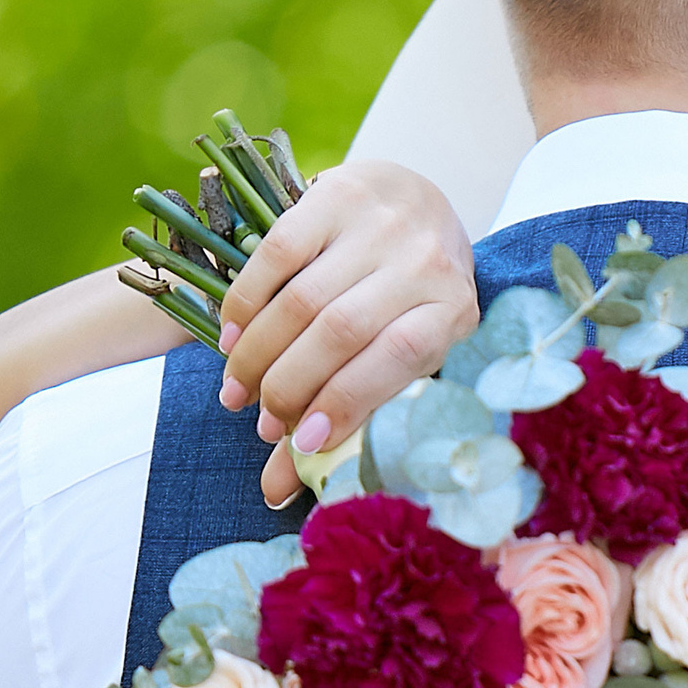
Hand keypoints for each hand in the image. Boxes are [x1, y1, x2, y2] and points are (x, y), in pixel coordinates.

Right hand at [214, 161, 478, 505]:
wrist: (416, 199)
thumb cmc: (406, 296)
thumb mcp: (399, 348)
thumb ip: (347, 412)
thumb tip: (278, 495)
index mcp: (455, 310)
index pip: (398, 360)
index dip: (346, 403)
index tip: (303, 442)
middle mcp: (426, 262)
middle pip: (342, 332)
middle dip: (289, 387)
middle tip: (260, 420)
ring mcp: (381, 224)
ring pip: (302, 299)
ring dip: (257, 353)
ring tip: (236, 389)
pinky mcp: (337, 193)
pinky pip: (276, 254)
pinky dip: (245, 301)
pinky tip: (232, 336)